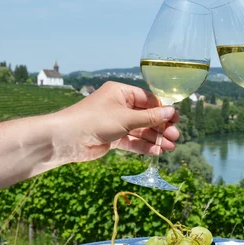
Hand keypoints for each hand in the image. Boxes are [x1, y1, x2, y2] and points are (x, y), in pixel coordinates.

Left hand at [52, 81, 179, 162]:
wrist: (67, 139)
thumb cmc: (95, 120)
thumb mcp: (126, 117)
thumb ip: (150, 117)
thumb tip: (172, 112)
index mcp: (121, 92)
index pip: (148, 99)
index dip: (163, 110)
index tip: (176, 120)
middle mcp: (119, 105)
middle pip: (146, 116)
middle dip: (160, 127)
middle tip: (175, 136)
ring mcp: (116, 122)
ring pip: (140, 130)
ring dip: (154, 138)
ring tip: (170, 147)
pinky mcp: (112, 138)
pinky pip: (132, 141)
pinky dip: (143, 146)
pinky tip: (156, 152)